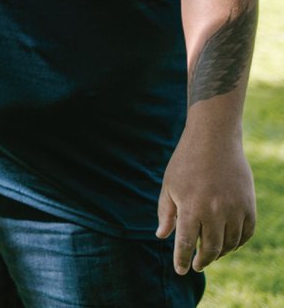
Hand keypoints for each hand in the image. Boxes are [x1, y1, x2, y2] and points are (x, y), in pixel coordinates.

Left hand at [156, 121, 255, 273]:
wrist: (214, 140)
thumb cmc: (186, 162)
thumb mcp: (169, 185)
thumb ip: (166, 213)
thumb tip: (162, 236)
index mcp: (190, 207)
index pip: (186, 244)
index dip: (182, 260)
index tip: (181, 271)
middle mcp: (214, 212)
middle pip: (210, 249)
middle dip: (202, 260)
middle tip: (196, 265)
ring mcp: (234, 210)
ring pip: (229, 244)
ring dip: (219, 252)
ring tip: (210, 253)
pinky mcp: (248, 206)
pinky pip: (245, 234)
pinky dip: (237, 243)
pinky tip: (228, 243)